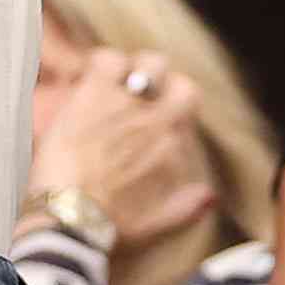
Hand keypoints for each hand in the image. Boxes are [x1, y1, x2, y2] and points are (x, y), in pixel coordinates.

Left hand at [27, 47, 214, 250]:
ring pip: (147, 63)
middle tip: (134, 89)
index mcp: (173, 146)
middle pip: (177, 80)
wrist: (75, 217)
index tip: (154, 108)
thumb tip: (209, 196)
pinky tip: (87, 76)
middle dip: (159, 79)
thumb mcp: (160, 223)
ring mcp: (129, 104)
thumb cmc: (113, 225)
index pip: (188, 103)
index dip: (171, 100)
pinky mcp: (96, 93)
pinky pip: (107, 59)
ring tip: (110, 79)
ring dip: (131, 68)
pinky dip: (99, 62)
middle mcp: (159, 121)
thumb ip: (188, 206)